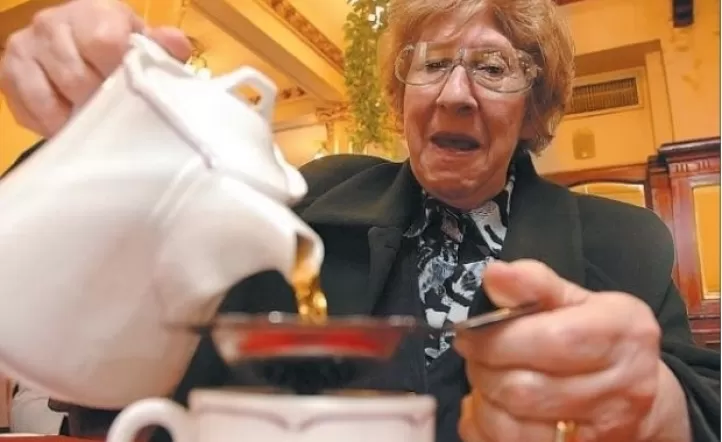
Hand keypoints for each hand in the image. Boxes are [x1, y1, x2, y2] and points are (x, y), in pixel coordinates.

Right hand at [0, 0, 191, 136]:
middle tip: (112, 116)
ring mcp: (25, 47)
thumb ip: (161, 45)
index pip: (104, 43)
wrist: (77, 42)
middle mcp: (51, 23)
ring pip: (48, 96)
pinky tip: (67, 124)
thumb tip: (178, 47)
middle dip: (97, 103)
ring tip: (90, 122)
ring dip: (72, 117)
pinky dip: (49, 123)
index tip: (129, 93)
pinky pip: (27, 108)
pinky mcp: (6, 72)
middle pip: (75, 77)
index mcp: (92, 11)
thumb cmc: (117, 46)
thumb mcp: (142, 42)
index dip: (117, 74)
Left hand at [454, 259, 685, 441]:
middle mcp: (621, 388)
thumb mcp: (577, 301)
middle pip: (527, 389)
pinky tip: (488, 409)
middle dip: (484, 370)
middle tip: (475, 357)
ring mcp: (602, 433)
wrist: (644, 400)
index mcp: (622, 334)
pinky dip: (485, 429)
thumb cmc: (601, 340)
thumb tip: (494, 274)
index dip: (498, 339)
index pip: (552, 340)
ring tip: (484, 381)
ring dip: (484, 403)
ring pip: (515, 430)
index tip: (468, 334)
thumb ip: (535, 284)